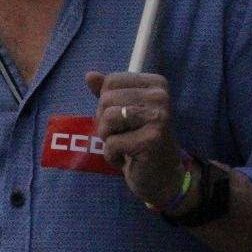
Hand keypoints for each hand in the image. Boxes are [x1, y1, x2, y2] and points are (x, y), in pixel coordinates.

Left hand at [86, 70, 186, 208]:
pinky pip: (112, 142)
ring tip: (124, 145)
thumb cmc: (139, 140)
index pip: (110, 81)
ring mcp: (158, 118)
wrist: (161, 176)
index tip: (123, 119)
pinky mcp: (152, 140)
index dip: (106, 103)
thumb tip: (90, 75)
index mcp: (155, 84)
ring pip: (107, 118)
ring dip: (107, 137)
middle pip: (106, 99)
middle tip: (123, 135)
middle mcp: (160, 96)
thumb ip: (107, 92)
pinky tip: (127, 158)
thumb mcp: (122, 111)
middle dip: (105, 122)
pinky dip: (111, 155)